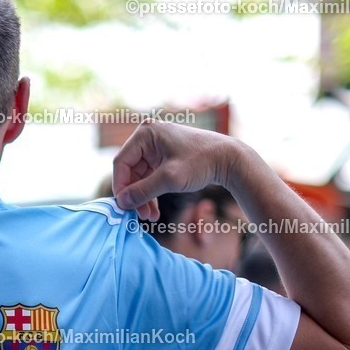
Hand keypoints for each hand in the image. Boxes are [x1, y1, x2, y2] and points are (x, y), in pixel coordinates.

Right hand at [112, 120, 247, 220]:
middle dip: (134, 195)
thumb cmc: (201, 162)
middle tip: (140, 215)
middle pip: (130, 171)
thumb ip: (142, 191)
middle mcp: (148, 137)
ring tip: (150, 216)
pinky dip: (151, 193)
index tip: (124, 206)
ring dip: (143, 197)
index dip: (121, 186)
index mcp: (146, 133)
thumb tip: (121, 202)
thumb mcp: (169, 179)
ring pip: (139, 177)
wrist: (229, 159)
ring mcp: (156, 147)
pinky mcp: (164, 157)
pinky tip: (155, 210)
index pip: (121, 162)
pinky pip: (150, 177)